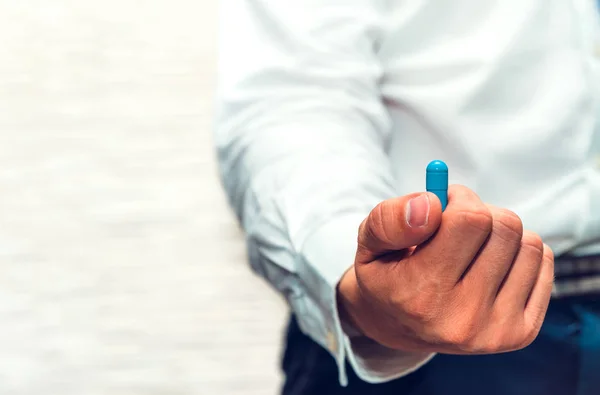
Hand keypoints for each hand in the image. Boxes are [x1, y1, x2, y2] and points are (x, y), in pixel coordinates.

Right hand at [337, 185, 553, 353]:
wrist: (397, 326)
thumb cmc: (386, 274)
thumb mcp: (369, 242)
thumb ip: (389, 219)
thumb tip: (431, 204)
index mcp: (420, 294)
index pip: (470, 219)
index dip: (459, 198)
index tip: (444, 205)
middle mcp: (461, 319)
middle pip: (504, 226)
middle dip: (481, 213)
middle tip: (457, 227)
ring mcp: (494, 330)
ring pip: (529, 243)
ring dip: (501, 234)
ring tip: (471, 248)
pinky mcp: (520, 333)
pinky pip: (542, 264)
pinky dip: (519, 253)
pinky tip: (491, 265)